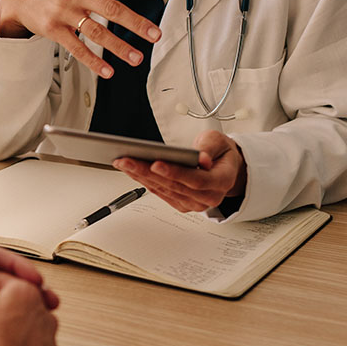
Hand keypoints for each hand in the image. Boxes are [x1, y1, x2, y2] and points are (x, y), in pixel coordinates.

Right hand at [0, 0, 161, 78]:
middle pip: (110, 9)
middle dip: (134, 23)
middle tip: (154, 35)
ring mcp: (63, 13)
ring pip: (96, 33)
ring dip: (118, 47)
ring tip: (137, 58)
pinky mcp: (54, 31)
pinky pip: (77, 49)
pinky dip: (93, 62)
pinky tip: (108, 71)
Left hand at [113, 130, 246, 212]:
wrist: (223, 166)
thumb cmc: (219, 152)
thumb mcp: (218, 141)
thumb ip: (209, 148)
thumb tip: (201, 158)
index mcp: (222, 181)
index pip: (197, 180)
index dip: (174, 173)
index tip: (155, 163)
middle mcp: (208, 197)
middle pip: (174, 186)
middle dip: (147, 172)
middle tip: (127, 160)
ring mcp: (193, 203)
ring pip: (163, 190)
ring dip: (140, 176)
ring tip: (123, 162)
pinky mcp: (181, 204)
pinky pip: (160, 193)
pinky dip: (143, 181)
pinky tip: (130, 170)